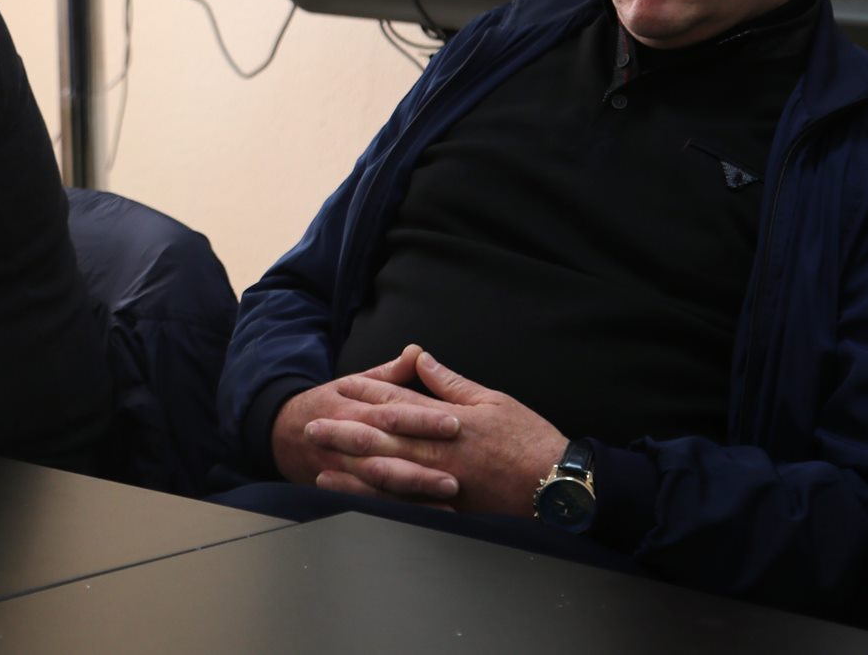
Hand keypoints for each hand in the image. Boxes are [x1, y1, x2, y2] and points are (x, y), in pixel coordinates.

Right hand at [270, 352, 464, 502]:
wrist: (282, 432)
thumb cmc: (327, 405)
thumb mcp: (353, 383)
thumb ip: (389, 373)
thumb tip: (418, 352)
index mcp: (353, 407)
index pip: (391, 413)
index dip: (422, 419)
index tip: (455, 423)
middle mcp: (346, 439)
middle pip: (385, 451)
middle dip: (420, 463)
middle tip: (457, 473)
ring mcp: (342, 467)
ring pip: (378, 481)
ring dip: (412, 490)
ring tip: (447, 494)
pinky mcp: (341, 489)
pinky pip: (372, 501)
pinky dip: (400, 510)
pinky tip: (428, 513)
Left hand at [309, 346, 566, 516]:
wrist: (557, 486)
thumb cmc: (529, 440)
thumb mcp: (493, 400)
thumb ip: (452, 383)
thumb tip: (422, 359)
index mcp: (448, 421)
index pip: (399, 404)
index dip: (367, 395)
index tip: (340, 387)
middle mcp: (437, 452)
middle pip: (382, 439)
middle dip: (344, 431)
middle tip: (310, 426)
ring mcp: (439, 482)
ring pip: (385, 473)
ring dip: (350, 467)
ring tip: (319, 461)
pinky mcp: (446, 508)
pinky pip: (402, 503)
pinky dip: (374, 499)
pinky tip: (353, 497)